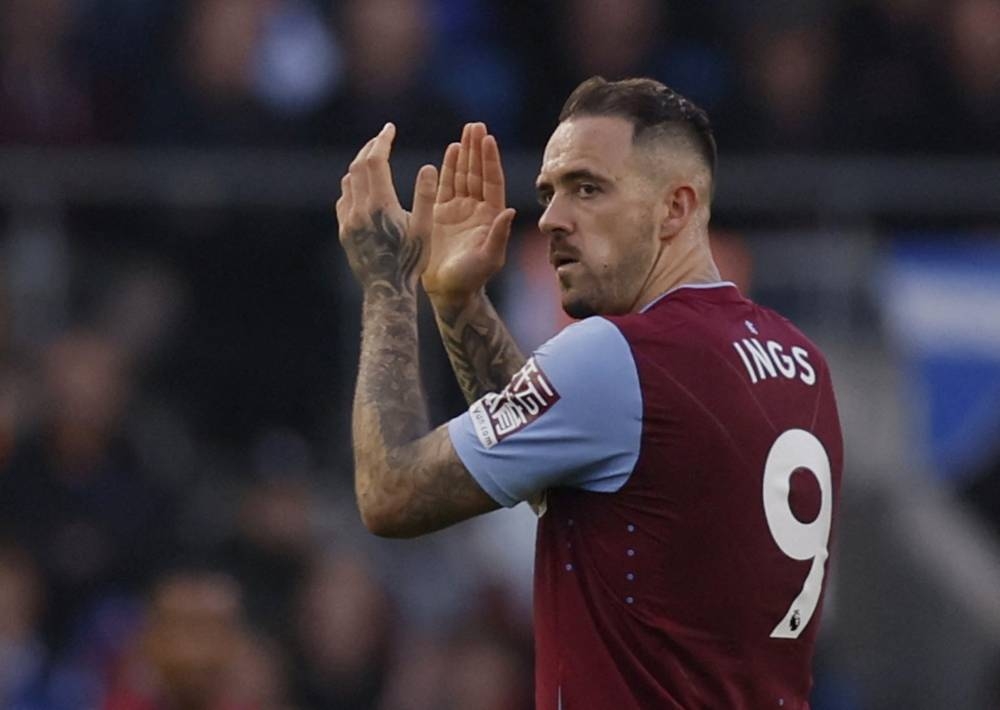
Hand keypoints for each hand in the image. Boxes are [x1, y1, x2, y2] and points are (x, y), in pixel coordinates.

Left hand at [336, 123, 437, 295]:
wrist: (387, 290)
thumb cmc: (412, 261)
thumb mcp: (425, 228)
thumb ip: (426, 196)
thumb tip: (429, 166)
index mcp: (380, 204)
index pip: (375, 161)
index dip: (382, 140)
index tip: (390, 128)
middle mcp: (359, 209)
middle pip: (358, 166)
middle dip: (370, 148)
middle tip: (382, 138)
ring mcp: (348, 221)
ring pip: (348, 182)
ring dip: (360, 166)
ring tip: (373, 159)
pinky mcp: (344, 232)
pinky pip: (343, 200)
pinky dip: (352, 186)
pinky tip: (362, 188)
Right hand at [422, 122, 516, 309]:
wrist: (449, 291)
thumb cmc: (472, 279)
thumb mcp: (490, 258)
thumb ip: (499, 234)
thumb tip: (510, 211)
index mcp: (491, 216)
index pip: (492, 181)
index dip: (490, 160)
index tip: (489, 139)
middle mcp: (477, 209)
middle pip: (478, 172)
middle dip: (478, 149)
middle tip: (476, 125)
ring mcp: (459, 209)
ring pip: (463, 174)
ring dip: (465, 153)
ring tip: (466, 131)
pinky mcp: (441, 213)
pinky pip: (446, 185)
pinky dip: (449, 167)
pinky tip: (451, 150)